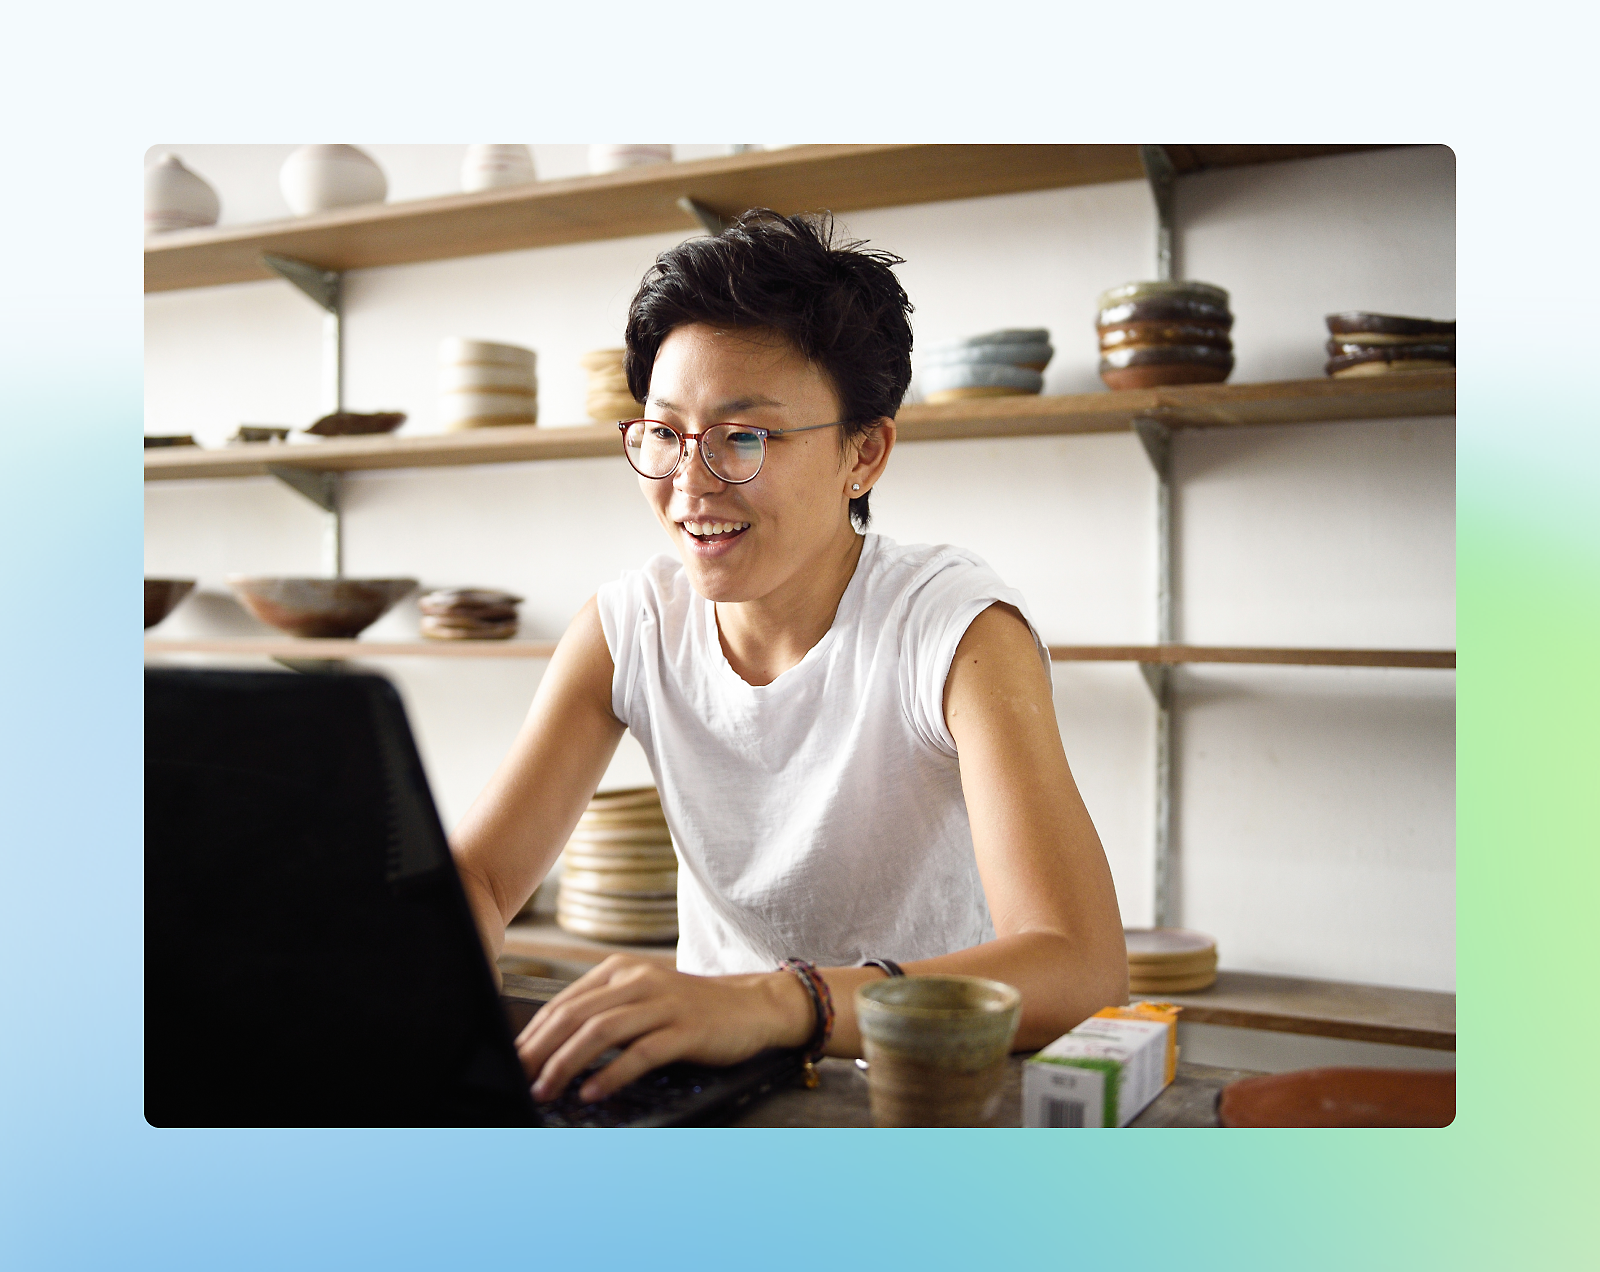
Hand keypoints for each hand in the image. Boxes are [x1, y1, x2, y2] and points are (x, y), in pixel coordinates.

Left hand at [516, 955, 814, 1103]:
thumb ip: (603, 1014)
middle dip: (540, 1051)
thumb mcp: (643, 999)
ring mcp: (663, 1003)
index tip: (512, 1062)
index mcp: (620, 971)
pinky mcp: (685, 1028)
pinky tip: (594, 1091)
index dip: (533, 1035)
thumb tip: (551, 1048)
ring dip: (567, 1063)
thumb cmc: (692, 1008)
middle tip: (519, 1078)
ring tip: (547, 1089)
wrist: (752, 1005)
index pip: (564, 1003)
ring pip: (601, 1031)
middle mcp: (638, 981)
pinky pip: (641, 1051)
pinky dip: (612, 1073)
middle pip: (576, 1015)